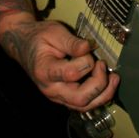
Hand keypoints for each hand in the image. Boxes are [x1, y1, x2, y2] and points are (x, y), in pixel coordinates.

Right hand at [3, 18, 119, 110]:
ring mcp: (57, 96)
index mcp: (44, 71)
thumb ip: (71, 41)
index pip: (70, 74)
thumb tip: (89, 48)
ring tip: (114, 78)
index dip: (85, 62)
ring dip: (103, 94)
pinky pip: (83, 104)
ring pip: (84, 106)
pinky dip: (98, 96)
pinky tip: (107, 84)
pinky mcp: (64, 97)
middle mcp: (50, 89)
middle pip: (80, 99)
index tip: (87, 48)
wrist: (24, 45)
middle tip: (102, 64)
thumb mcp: (53, 31)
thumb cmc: (38, 37)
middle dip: (99, 83)